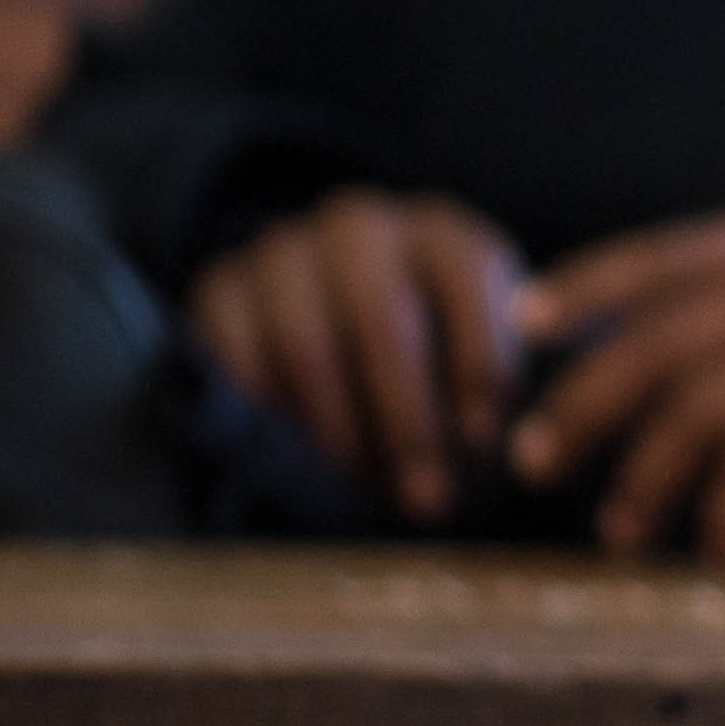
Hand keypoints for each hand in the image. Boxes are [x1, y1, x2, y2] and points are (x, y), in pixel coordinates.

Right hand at [188, 188, 524, 523]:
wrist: (334, 337)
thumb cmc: (434, 362)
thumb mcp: (479, 361)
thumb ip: (495, 385)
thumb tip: (502, 440)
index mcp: (440, 233)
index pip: (467, 280)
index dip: (478, 363)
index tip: (484, 440)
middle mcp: (362, 227)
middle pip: (382, 320)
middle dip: (408, 420)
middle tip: (430, 498)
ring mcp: (283, 253)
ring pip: (304, 344)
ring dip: (339, 432)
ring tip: (366, 493)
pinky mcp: (222, 290)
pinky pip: (237, 359)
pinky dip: (269, 422)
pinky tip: (300, 468)